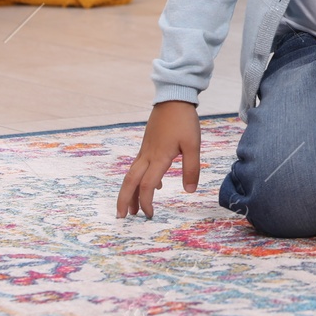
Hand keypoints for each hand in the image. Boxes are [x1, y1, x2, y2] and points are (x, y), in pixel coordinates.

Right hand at [116, 99, 199, 218]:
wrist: (173, 98)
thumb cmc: (184, 121)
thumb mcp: (193, 144)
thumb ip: (192, 168)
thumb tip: (189, 191)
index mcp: (158, 158)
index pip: (147, 186)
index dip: (146, 202)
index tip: (149, 215)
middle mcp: (147, 156)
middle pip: (130, 182)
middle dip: (124, 200)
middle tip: (122, 217)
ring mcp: (145, 150)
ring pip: (132, 175)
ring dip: (130, 192)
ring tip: (132, 207)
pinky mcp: (147, 145)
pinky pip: (139, 166)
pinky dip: (140, 179)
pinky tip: (155, 184)